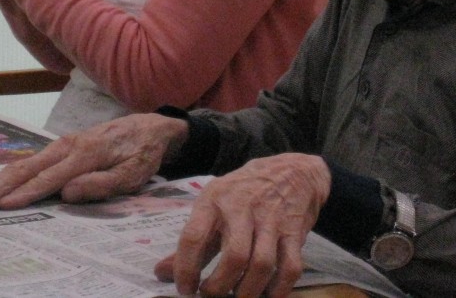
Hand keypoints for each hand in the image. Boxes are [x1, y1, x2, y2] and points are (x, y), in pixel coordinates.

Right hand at [0, 113, 188, 210]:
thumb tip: (67, 193)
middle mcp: (68, 145)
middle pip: (28, 167)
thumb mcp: (132, 174)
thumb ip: (101, 184)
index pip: (50, 177)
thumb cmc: (141, 154)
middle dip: (1, 186)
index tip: (5, 206)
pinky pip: (31, 160)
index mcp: (85, 153)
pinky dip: (9, 171)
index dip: (27, 193)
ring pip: (24, 162)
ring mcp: (62, 143)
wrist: (148, 127)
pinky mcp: (61, 146)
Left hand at [153, 154, 330, 297]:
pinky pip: (290, 267)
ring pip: (262, 264)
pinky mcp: (294, 232)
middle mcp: (242, 208)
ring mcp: (271, 220)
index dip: (185, 268)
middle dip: (220, 286)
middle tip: (211, 295)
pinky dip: (279, 288)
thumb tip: (161, 272)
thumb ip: (192, 241)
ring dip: (248, 291)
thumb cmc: (242, 192)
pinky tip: (266, 294)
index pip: (194, 236)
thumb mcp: (212, 204)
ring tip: (237, 297)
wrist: (290, 171)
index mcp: (214, 200)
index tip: (184, 288)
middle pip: (233, 256)